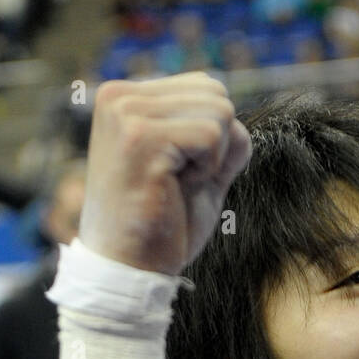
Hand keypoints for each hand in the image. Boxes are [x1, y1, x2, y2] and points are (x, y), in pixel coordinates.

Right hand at [78, 71, 251, 275]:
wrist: (129, 272)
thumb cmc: (162, 229)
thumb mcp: (197, 174)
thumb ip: (216, 141)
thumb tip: (238, 122)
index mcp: (128, 98)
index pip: (205, 86)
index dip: (213, 138)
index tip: (177, 173)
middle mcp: (120, 96)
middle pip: (216, 92)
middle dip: (216, 144)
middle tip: (180, 181)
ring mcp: (126, 113)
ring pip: (218, 110)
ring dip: (212, 159)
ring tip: (175, 185)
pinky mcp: (140, 137)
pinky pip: (212, 135)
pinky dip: (207, 170)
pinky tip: (175, 190)